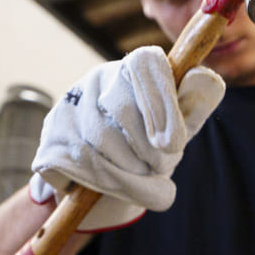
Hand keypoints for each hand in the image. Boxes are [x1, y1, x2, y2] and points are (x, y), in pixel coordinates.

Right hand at [29, 46, 224, 229]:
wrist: (100, 189)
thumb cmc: (146, 152)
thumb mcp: (176, 132)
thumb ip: (193, 107)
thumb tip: (206, 78)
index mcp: (129, 71)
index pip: (145, 64)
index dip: (162, 103)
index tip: (173, 144)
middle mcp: (93, 82)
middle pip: (124, 111)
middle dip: (149, 152)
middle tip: (160, 168)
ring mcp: (65, 111)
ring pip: (103, 146)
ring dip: (130, 176)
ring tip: (139, 181)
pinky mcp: (49, 144)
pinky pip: (80, 169)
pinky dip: (104, 187)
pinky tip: (108, 187)